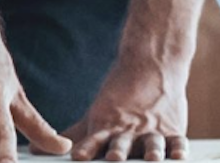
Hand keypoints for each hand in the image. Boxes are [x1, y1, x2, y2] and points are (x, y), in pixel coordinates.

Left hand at [67, 56, 188, 160]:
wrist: (150, 66)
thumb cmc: (121, 96)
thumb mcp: (98, 114)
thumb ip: (78, 135)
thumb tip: (41, 149)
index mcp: (107, 125)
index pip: (94, 140)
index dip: (87, 149)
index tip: (79, 158)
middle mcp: (129, 129)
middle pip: (123, 142)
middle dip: (118, 151)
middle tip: (114, 157)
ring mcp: (152, 130)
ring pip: (152, 142)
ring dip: (150, 150)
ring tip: (151, 158)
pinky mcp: (173, 129)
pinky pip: (178, 141)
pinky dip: (179, 148)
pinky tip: (178, 156)